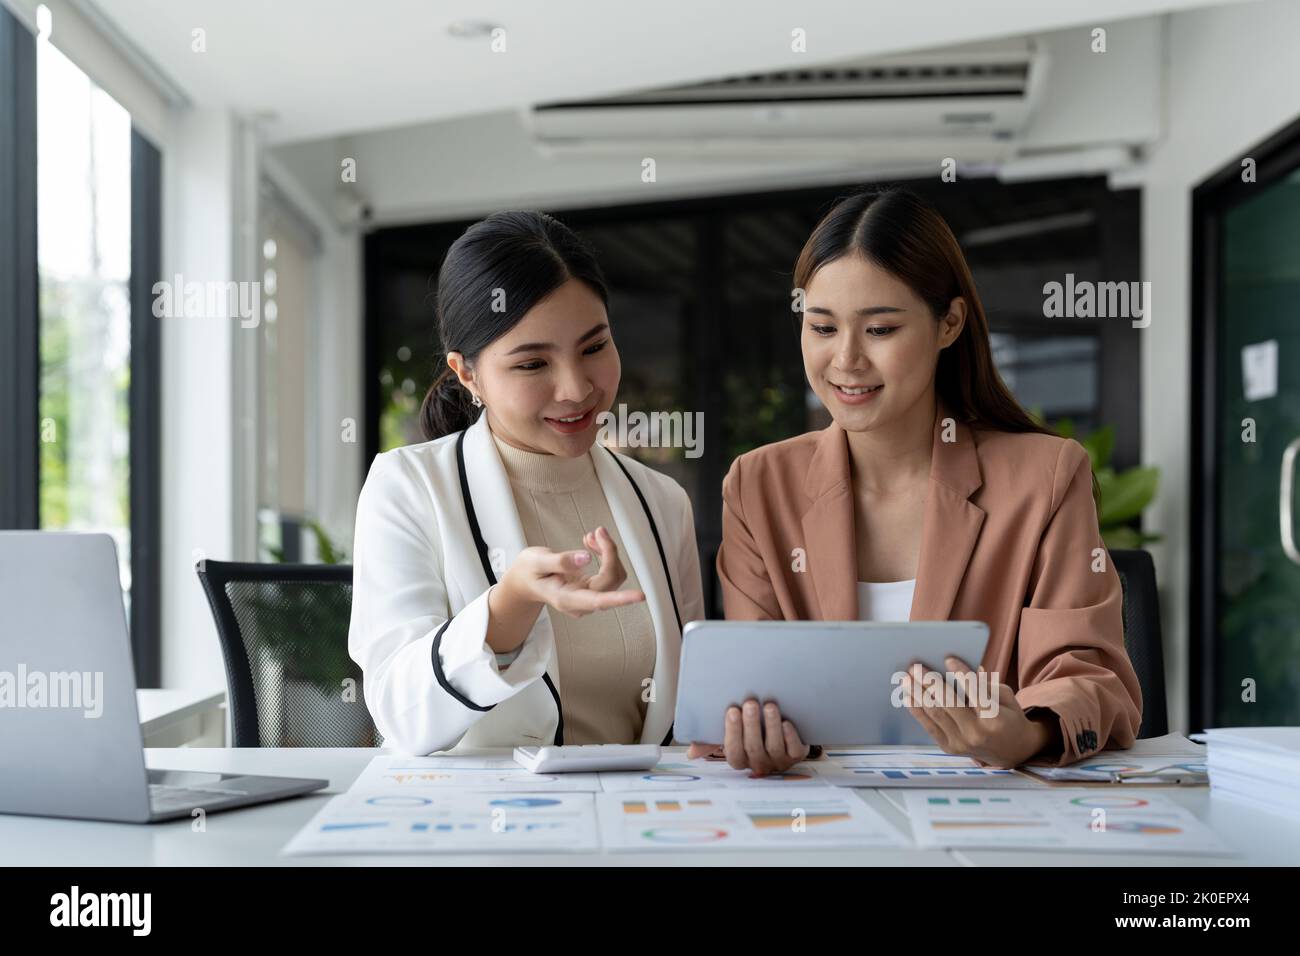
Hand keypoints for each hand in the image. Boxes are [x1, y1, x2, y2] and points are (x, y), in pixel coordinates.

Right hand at [502, 526, 644, 617]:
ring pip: (613, 575)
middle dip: (609, 552)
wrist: (525, 581)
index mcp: (566, 599)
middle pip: (610, 579)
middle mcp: (581, 603)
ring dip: (608, 552)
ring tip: (591, 536)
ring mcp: (588, 597)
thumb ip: (560, 560)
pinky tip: (592, 543)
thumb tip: (586, 558)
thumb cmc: (529, 572)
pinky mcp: (593, 590)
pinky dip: (605, 555)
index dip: (621, 598)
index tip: (639, 596)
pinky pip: (608, 572)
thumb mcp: (536, 561)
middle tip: (597, 531)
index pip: (599, 600)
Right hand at [686, 699, 809, 775]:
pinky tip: (787, 722)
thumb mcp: (732, 736)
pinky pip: (794, 750)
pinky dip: (790, 736)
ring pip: (774, 747)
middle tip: (750, 703)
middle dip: (751, 725)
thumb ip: (712, 741)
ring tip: (769, 706)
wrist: (784, 731)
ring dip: (771, 726)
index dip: (732, 732)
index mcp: (740, 758)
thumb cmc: (752, 731)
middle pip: (753, 748)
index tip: (732, 710)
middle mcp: (759, 763)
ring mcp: (779, 761)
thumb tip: (691, 753)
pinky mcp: (797, 755)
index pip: (733, 751)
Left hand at [901, 655, 1056, 768]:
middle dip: (930, 683)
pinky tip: (908, 697)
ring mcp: (961, 743)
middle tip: (916, 667)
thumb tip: (963, 668)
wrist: (1013, 751)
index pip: (976, 693)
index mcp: (995, 719)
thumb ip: (985, 684)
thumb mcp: (1006, 697)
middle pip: (949, 704)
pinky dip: (917, 710)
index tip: (948, 659)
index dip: (962, 675)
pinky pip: (929, 726)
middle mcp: (976, 734)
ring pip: (935, 714)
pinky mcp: (949, 748)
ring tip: (906, 679)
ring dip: (918, 694)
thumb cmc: (1008, 716)